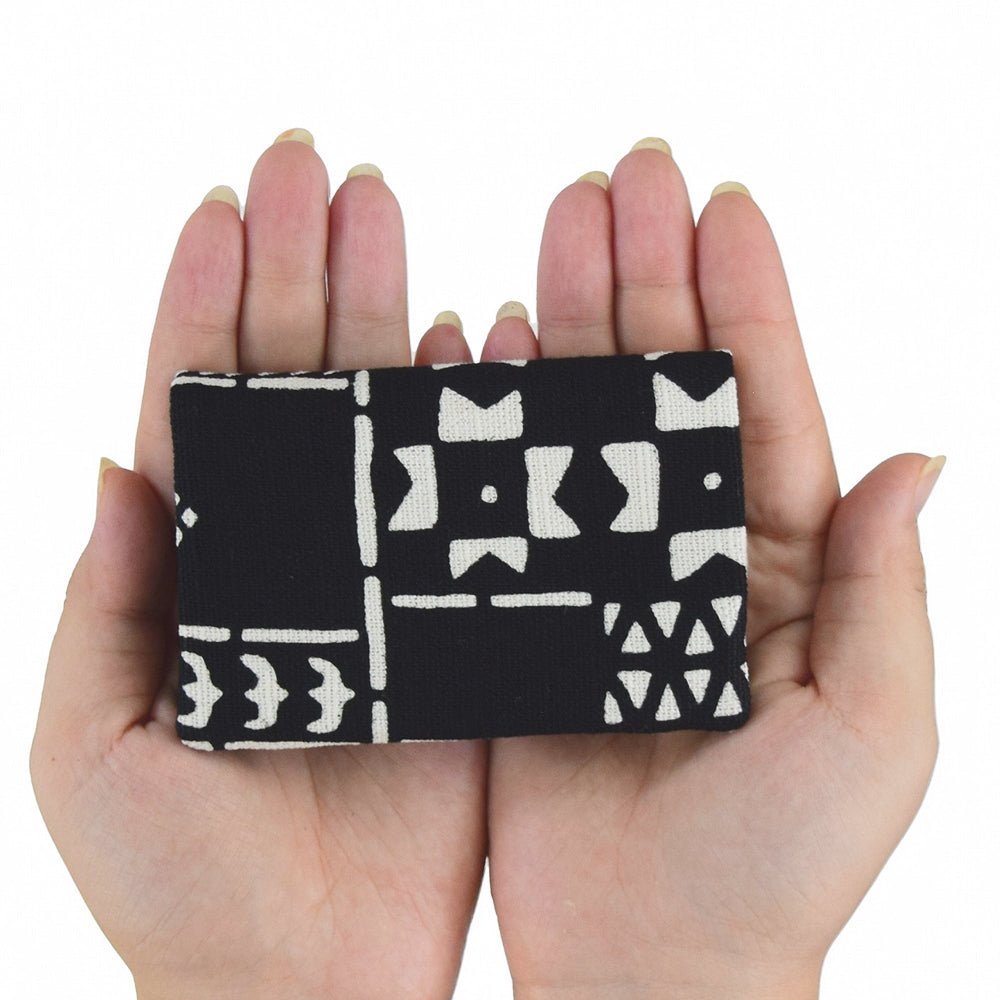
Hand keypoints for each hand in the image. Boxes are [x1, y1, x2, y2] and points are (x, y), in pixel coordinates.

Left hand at [29, 132, 486, 999]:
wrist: (302, 981)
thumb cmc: (182, 885)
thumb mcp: (91, 746)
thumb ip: (100, 602)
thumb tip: (108, 457)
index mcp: (201, 570)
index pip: (199, 407)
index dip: (205, 301)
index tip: (226, 204)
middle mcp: (296, 552)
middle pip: (295, 386)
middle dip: (300, 270)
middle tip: (317, 166)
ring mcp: (382, 578)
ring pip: (381, 423)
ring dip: (384, 314)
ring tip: (387, 212)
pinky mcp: (455, 622)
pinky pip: (465, 502)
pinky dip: (467, 417)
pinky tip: (473, 336)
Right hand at [479, 143, 940, 997]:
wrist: (655, 965)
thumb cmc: (778, 867)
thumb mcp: (874, 729)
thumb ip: (889, 592)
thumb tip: (916, 455)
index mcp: (785, 570)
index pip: (766, 405)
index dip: (747, 302)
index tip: (721, 205)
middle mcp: (692, 554)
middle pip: (668, 390)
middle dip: (649, 279)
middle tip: (621, 177)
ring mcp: (603, 576)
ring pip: (584, 426)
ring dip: (573, 325)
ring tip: (553, 227)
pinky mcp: (530, 614)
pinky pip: (510, 500)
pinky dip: (498, 424)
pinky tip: (488, 348)